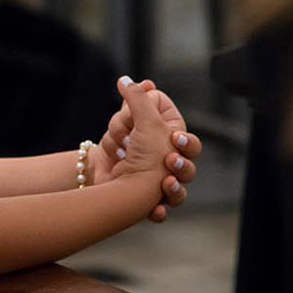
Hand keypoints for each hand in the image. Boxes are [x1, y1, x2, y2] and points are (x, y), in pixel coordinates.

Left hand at [94, 79, 201, 221]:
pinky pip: (160, 212)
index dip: (187, 142)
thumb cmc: (124, 144)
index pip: (191, 144)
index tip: (174, 137)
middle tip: (170, 159)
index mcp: (175, 147)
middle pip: (189, 170)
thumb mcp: (133, 119)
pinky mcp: (150, 204)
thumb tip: (128, 80)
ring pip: (179, 193)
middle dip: (183, 165)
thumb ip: (135, 98)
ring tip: (166, 182)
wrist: (101, 170)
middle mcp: (173, 168)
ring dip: (175, 189)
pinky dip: (158, 212)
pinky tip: (154, 210)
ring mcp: (163, 187)